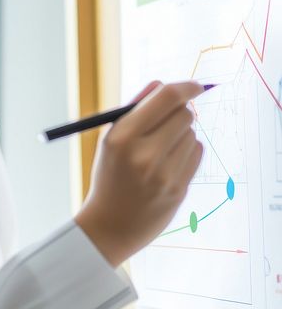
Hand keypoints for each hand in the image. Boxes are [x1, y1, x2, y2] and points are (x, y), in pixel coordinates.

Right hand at [74, 80, 204, 266]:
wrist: (110, 225)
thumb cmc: (109, 175)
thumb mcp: (110, 140)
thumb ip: (134, 110)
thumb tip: (161, 83)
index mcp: (122, 137)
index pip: (165, 98)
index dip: (185, 86)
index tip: (194, 85)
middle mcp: (144, 154)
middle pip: (184, 114)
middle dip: (181, 111)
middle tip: (171, 118)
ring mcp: (164, 174)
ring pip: (192, 134)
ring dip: (181, 135)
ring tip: (161, 149)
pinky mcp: (178, 189)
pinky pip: (197, 153)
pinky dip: (187, 151)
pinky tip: (169, 163)